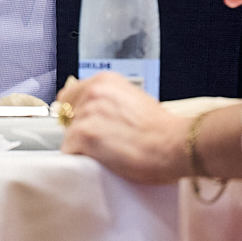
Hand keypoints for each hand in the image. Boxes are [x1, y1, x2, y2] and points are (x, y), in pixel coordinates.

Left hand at [57, 72, 189, 184]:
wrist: (174, 144)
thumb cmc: (161, 130)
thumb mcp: (133, 101)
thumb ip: (109, 102)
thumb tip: (92, 113)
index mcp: (105, 80)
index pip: (70, 96)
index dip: (78, 114)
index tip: (88, 126)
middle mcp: (93, 91)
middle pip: (67, 116)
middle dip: (80, 130)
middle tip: (104, 142)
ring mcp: (87, 112)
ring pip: (69, 135)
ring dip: (83, 147)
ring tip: (109, 152)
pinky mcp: (84, 134)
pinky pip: (70, 151)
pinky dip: (82, 159)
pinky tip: (103, 160)